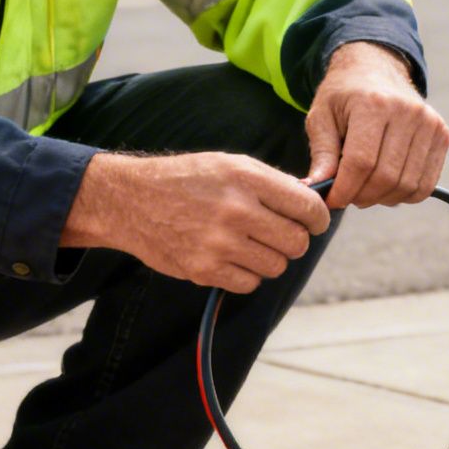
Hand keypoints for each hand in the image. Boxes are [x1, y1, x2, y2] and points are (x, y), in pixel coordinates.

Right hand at [62, 152, 331, 293]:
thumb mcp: (229, 164)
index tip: (312, 223)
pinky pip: (250, 283)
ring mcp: (220, 243)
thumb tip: (312, 203)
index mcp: (246, 178)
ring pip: (276, 266)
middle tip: (278, 235)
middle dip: (294, 241)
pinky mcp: (204, 270)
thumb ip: (271, 183)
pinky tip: (231, 258)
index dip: (317, 219)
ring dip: (269, 259)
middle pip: (296, 243)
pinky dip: (246, 275)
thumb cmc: (185, 179)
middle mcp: (236, 210)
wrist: (131, 200)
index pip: (308, 208)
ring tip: (249, 245)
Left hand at [304, 42, 448, 209]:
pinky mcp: (442, 134)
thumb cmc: (344, 96)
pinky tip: (387, 187)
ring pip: (408, 185)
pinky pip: (427, 183)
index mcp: (373, 104)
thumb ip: (321, 154)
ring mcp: (429, 123)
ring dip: (383, 198)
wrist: (376, 68)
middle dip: (362, 196)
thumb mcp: (321, 117)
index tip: (331, 200)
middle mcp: (407, 111)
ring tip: (366, 190)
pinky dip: (405, 195)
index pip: (361, 162)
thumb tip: (315, 190)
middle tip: (348, 196)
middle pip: (386, 177)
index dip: (344, 189)